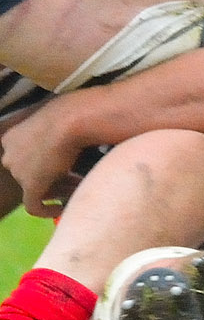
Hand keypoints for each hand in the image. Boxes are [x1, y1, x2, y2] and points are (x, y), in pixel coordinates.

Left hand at [1, 97, 88, 217]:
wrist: (75, 118)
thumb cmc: (72, 108)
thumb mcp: (56, 113)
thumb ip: (52, 126)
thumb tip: (67, 130)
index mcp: (12, 137)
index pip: (24, 154)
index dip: (43, 160)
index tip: (62, 161)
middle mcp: (10, 155)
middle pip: (28, 171)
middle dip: (49, 175)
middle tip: (72, 174)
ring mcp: (19, 172)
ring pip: (35, 186)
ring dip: (55, 188)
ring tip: (77, 185)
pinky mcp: (31, 187)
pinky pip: (35, 206)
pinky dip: (47, 210)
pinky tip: (60, 209)